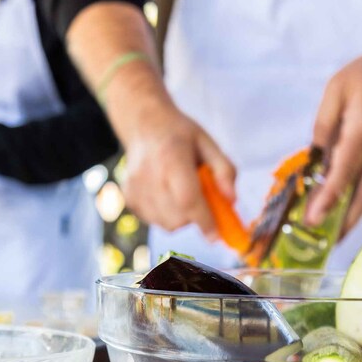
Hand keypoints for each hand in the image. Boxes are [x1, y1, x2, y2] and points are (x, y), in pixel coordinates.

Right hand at [121, 102, 235, 239]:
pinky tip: (166, 194)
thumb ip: (224, 170)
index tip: (217, 236)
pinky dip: (166, 215)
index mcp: (172, 157)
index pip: (188, 198)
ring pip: (167, 224)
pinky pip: (155, 222)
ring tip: (180, 191)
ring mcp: (135, 188)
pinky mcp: (128, 198)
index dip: (204, 221)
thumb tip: (232, 200)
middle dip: (196, 216)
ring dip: (181, 217)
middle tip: (201, 198)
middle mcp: (148, 175)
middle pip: (178, 217)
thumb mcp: (208, 143)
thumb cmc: (181, 135)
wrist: (144, 125)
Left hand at [306, 42, 361, 234]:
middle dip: (343, 222)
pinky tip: (335, 199)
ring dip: (348, 213)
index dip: (329, 198)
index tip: (313, 220)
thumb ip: (323, 126)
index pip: (345, 171)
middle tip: (322, 243)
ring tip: (325, 231)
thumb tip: (314, 159)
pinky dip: (353, 192)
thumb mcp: (336, 89)